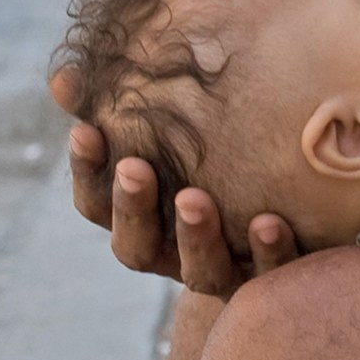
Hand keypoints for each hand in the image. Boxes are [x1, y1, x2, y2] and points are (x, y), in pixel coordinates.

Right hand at [51, 69, 301, 294]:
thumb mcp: (174, 132)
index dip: (87, 171)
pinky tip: (271, 223)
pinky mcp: (276, 279)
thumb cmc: (218, 161)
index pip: (96, 203)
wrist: (296, 222)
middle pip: (136, 246)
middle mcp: (175, 254)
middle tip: (133, 168)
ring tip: (194, 199)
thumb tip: (63, 80)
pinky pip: (270, 274)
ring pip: (199, 269)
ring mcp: (224, 271)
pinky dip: (270, 252)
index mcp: (142, 219)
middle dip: (132, 207)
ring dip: (195, 236)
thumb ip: (124, 106)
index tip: (85, 130)